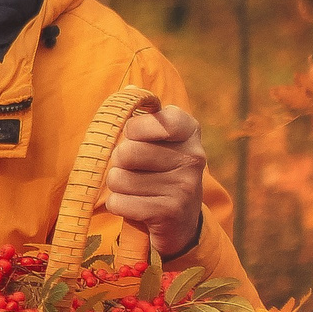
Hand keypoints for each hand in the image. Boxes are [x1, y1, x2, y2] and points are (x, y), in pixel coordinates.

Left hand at [102, 103, 207, 258]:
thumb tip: (129, 90)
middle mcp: (193, 157)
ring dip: (118, 186)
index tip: (137, 137)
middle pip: (126, 152)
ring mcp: (184, 186)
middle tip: (135, 170)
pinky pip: (118, 202)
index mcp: (190, 131)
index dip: (133, 129)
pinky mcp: (169, 212)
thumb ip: (142, 115)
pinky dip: (119, 206)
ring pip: (118, 179)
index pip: (153, 119)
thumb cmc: (159, 171)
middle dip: (120, 163)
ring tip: (137, 189)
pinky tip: (137, 206)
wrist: (181, 221)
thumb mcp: (158, 141)